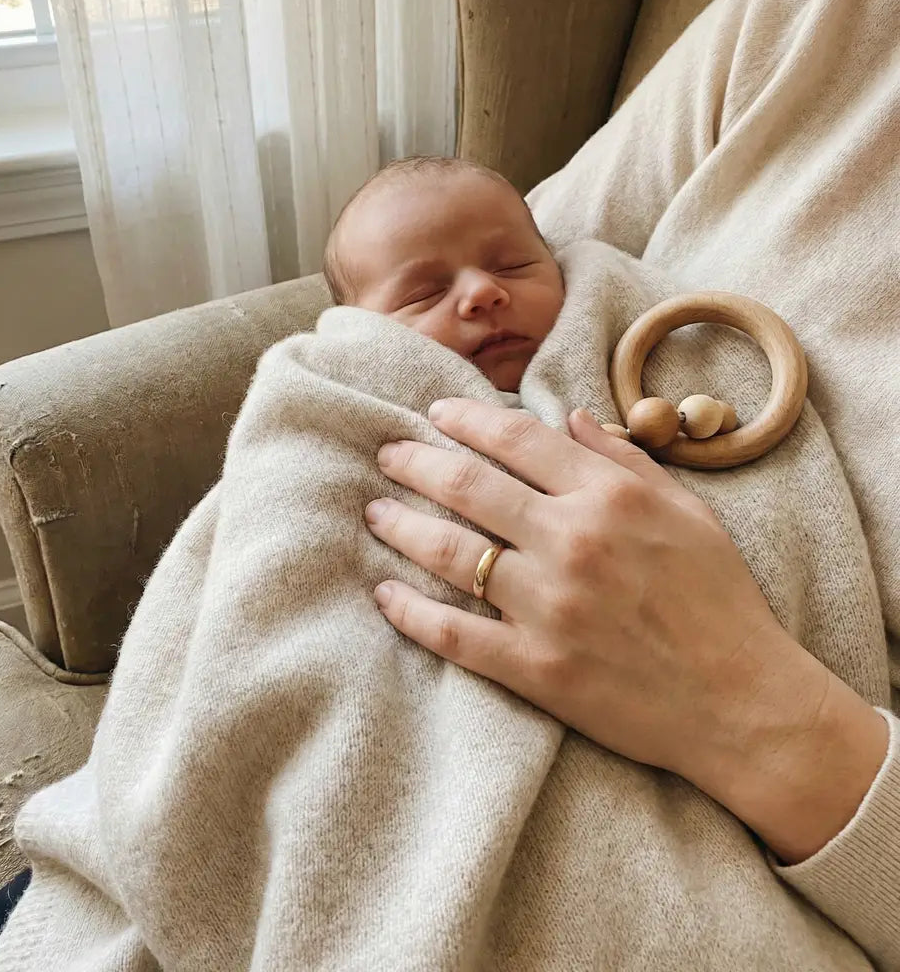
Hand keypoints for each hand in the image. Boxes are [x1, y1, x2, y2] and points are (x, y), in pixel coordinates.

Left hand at [365, 399, 888, 862]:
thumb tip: (572, 416)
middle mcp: (571, 542)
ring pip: (448, 551)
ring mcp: (547, 607)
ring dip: (400, 525)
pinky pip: (453, 634)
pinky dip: (410, 612)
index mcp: (608, 497)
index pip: (515, 437)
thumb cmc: (720, 600)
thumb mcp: (687, 511)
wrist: (742, 703)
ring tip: (374, 511)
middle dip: (415, 461)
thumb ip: (625, 459)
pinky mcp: (534, 667)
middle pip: (466, 485)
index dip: (465, 418)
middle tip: (386, 454)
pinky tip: (383, 594)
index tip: (434, 412)